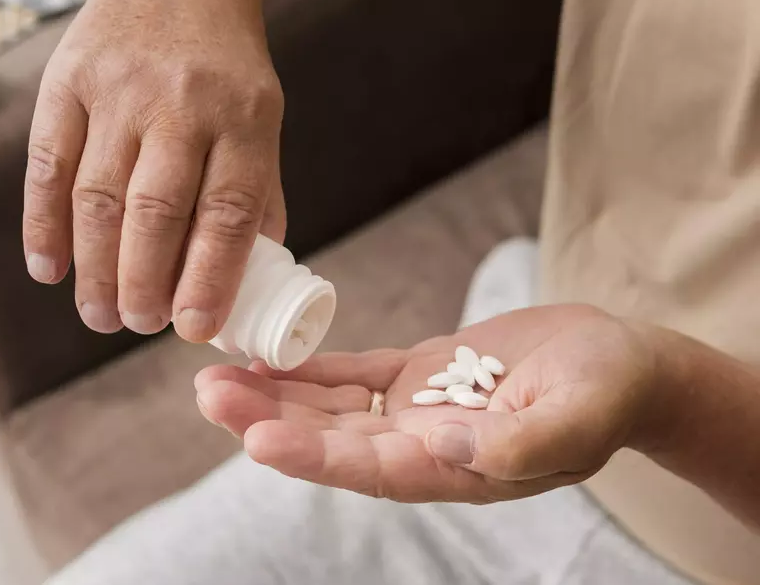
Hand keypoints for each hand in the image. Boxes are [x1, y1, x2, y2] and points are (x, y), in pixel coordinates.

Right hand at [23, 0, 285, 340]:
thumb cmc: (227, 73)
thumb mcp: (262, 125)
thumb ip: (255, 199)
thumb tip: (243, 280)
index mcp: (244, 122)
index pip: (226, 213)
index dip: (208, 278)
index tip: (192, 328)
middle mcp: (181, 106)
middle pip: (155, 211)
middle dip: (142, 282)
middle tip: (138, 324)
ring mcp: (119, 91)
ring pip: (98, 196)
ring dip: (95, 267)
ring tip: (100, 315)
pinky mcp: (68, 82)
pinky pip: (48, 163)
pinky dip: (43, 223)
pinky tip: (49, 268)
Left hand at [194, 304, 660, 502]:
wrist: (616, 361)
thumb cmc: (607, 393)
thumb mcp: (577, 418)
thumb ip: (515, 442)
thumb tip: (443, 442)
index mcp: (459, 468)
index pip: (375, 470)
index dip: (317, 457)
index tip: (261, 438)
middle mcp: (424, 445)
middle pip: (335, 440)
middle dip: (271, 420)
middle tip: (212, 397)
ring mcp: (416, 408)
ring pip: (332, 407)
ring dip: (276, 393)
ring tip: (217, 377)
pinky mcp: (417, 372)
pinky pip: (353, 372)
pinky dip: (310, 366)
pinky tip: (268, 357)